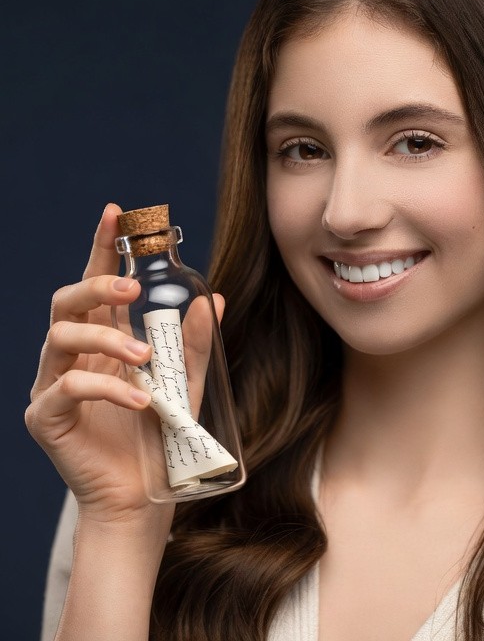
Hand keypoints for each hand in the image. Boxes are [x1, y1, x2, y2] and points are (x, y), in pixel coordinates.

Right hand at [25, 204, 222, 530]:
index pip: (97, 283)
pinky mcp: (44, 417)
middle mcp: (73, 354)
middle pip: (67, 300)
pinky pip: (66, 388)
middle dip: (97, 284)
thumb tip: (215, 298)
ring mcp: (53, 384)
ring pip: (61, 337)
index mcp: (104, 338)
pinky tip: (140, 401)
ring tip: (146, 360)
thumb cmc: (161, 435)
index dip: (102, 246)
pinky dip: (107, 388)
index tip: (117, 212)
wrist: (144, 496)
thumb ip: (196, 343)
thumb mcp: (187, 382)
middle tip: (131, 287)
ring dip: (107, 340)